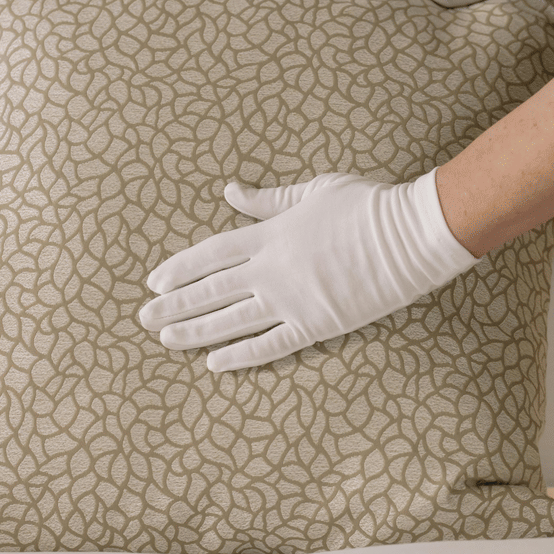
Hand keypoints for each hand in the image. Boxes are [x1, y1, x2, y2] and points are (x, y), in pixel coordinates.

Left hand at [139, 170, 479, 371]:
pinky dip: (241, 355)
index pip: (211, 254)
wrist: (410, 237)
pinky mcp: (316, 325)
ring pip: (231, 321)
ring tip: (167, 340)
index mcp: (270, 235)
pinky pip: (270, 345)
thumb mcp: (313, 191)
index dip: (180, 269)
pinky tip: (215, 363)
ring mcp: (292, 301)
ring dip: (195, 331)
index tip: (154, 282)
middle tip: (144, 319)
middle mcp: (272, 271)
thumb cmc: (366, 205)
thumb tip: (230, 191)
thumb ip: (268, 199)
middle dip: (175, 305)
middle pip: (211, 291)